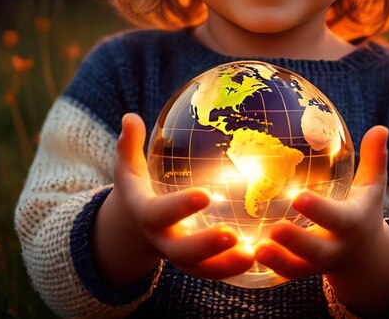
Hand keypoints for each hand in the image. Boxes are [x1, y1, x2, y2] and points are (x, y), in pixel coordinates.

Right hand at [91, 113, 254, 286]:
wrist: (134, 228)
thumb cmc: (138, 187)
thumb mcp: (128, 167)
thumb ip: (128, 144)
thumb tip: (129, 117)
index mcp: (147, 215)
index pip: (160, 213)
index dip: (181, 207)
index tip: (204, 194)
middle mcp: (163, 241)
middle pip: (182, 251)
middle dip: (205, 246)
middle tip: (231, 234)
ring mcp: (180, 256)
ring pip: (201, 269)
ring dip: (226, 265)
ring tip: (252, 254)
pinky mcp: (196, 265)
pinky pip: (214, 272)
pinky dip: (234, 269)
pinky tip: (260, 256)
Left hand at [255, 126, 388, 313]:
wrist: (364, 254)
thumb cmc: (363, 207)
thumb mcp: (373, 185)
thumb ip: (374, 158)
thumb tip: (381, 128)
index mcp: (352, 223)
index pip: (337, 218)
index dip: (319, 210)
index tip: (299, 197)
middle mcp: (336, 247)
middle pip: (316, 250)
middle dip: (297, 242)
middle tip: (275, 228)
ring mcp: (318, 263)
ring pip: (298, 268)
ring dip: (279, 261)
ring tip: (258, 249)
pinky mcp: (302, 270)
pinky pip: (285, 273)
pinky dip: (269, 267)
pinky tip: (246, 254)